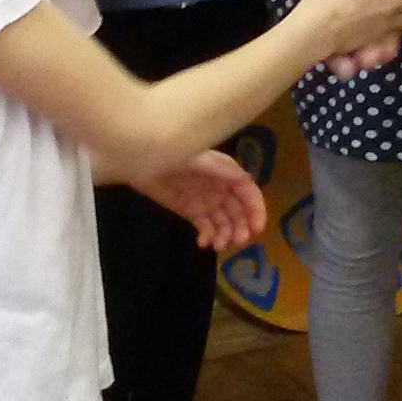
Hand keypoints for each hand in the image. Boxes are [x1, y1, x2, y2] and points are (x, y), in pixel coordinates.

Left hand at [138, 149, 267, 253]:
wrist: (145, 160)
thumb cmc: (176, 154)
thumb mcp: (203, 159)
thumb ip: (226, 171)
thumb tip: (248, 182)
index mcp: (227, 174)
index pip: (249, 194)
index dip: (256, 211)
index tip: (256, 229)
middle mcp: (221, 189)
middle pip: (239, 212)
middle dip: (241, 228)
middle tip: (237, 241)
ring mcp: (207, 202)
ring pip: (224, 223)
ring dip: (226, 236)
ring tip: (218, 245)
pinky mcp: (192, 211)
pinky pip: (206, 228)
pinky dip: (208, 237)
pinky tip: (203, 243)